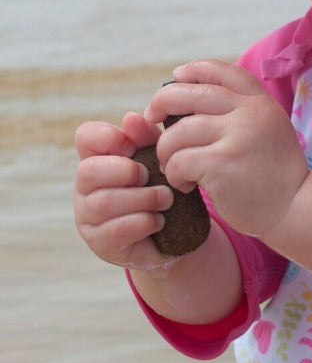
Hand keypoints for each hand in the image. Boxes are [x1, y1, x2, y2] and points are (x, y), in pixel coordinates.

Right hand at [74, 114, 177, 272]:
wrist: (175, 233)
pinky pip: (116, 230)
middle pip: (89, 171)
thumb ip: (147, 137)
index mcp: (98, 157)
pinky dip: (144, 222)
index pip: (86, 136)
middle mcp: (86, 186)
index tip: (135, 147)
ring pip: (105, 202)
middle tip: (152, 176)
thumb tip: (131, 118)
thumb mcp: (160, 158)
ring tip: (166, 199)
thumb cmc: (162, 187)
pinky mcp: (100, 243)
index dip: (110, 137)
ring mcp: (88, 216)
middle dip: (127, 171)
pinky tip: (159, 220)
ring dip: (144, 198)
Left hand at [143, 60, 308, 239]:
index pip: (219, 71)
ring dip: (167, 151)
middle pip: (189, 94)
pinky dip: (174, 174)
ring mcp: (238, 136)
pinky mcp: (222, 164)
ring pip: (177, 132)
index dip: (192, 70)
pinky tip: (186, 185)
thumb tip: (189, 95)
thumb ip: (240, 111)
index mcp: (260, 101)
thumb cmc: (273, 173)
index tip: (175, 78)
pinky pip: (179, 161)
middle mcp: (250, 112)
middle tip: (151, 119)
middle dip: (161, 103)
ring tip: (175, 168)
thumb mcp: (267, 128)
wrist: (295, 207)